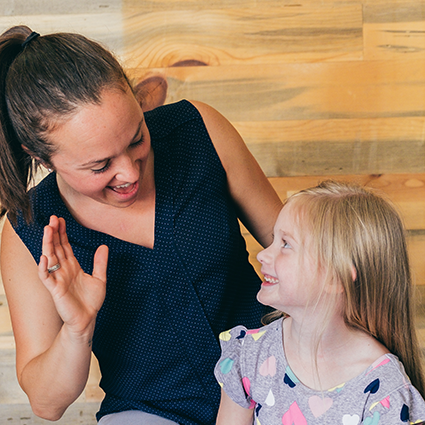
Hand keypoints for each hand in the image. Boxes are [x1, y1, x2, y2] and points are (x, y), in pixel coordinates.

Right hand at [38, 215, 108, 335]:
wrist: (88, 319)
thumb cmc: (91, 301)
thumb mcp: (100, 278)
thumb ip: (100, 262)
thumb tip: (103, 245)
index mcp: (73, 266)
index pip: (65, 246)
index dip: (63, 233)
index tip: (61, 220)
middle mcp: (64, 270)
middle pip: (57, 248)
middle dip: (54, 233)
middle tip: (53, 218)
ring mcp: (58, 279)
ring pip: (50, 258)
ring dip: (48, 244)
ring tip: (48, 230)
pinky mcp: (55, 289)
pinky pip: (46, 277)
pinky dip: (44, 267)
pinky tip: (44, 257)